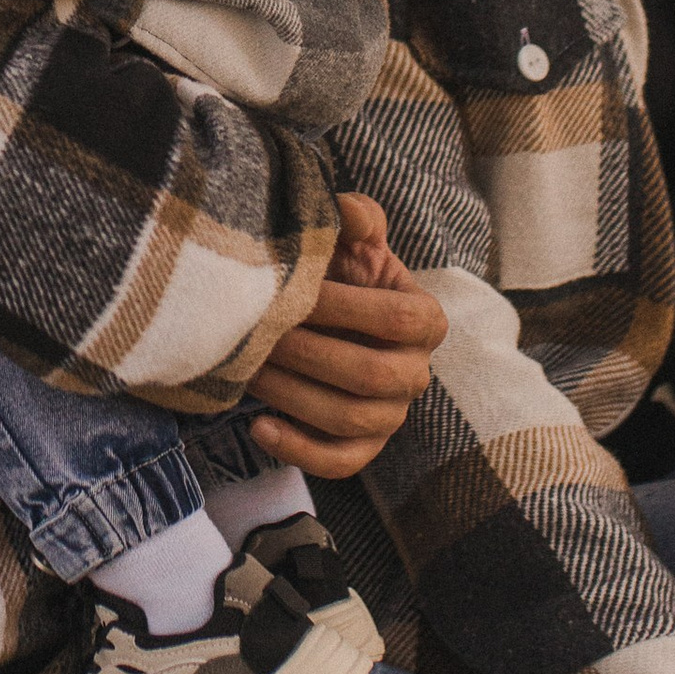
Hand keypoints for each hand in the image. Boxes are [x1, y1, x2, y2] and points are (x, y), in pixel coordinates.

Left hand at [243, 195, 445, 479]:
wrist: (327, 319)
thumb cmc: (340, 274)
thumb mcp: (351, 241)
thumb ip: (356, 219)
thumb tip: (347, 210)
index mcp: (424, 320)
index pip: (396, 319)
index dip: (345, 307)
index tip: (296, 290)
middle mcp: (416, 373)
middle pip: (370, 375)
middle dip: (309, 353)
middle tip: (262, 333)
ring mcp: (392, 416)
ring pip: (349, 419)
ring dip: (293, 395)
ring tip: (250, 369)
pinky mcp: (364, 448)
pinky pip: (339, 462)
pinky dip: (297, 449)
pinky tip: (258, 424)